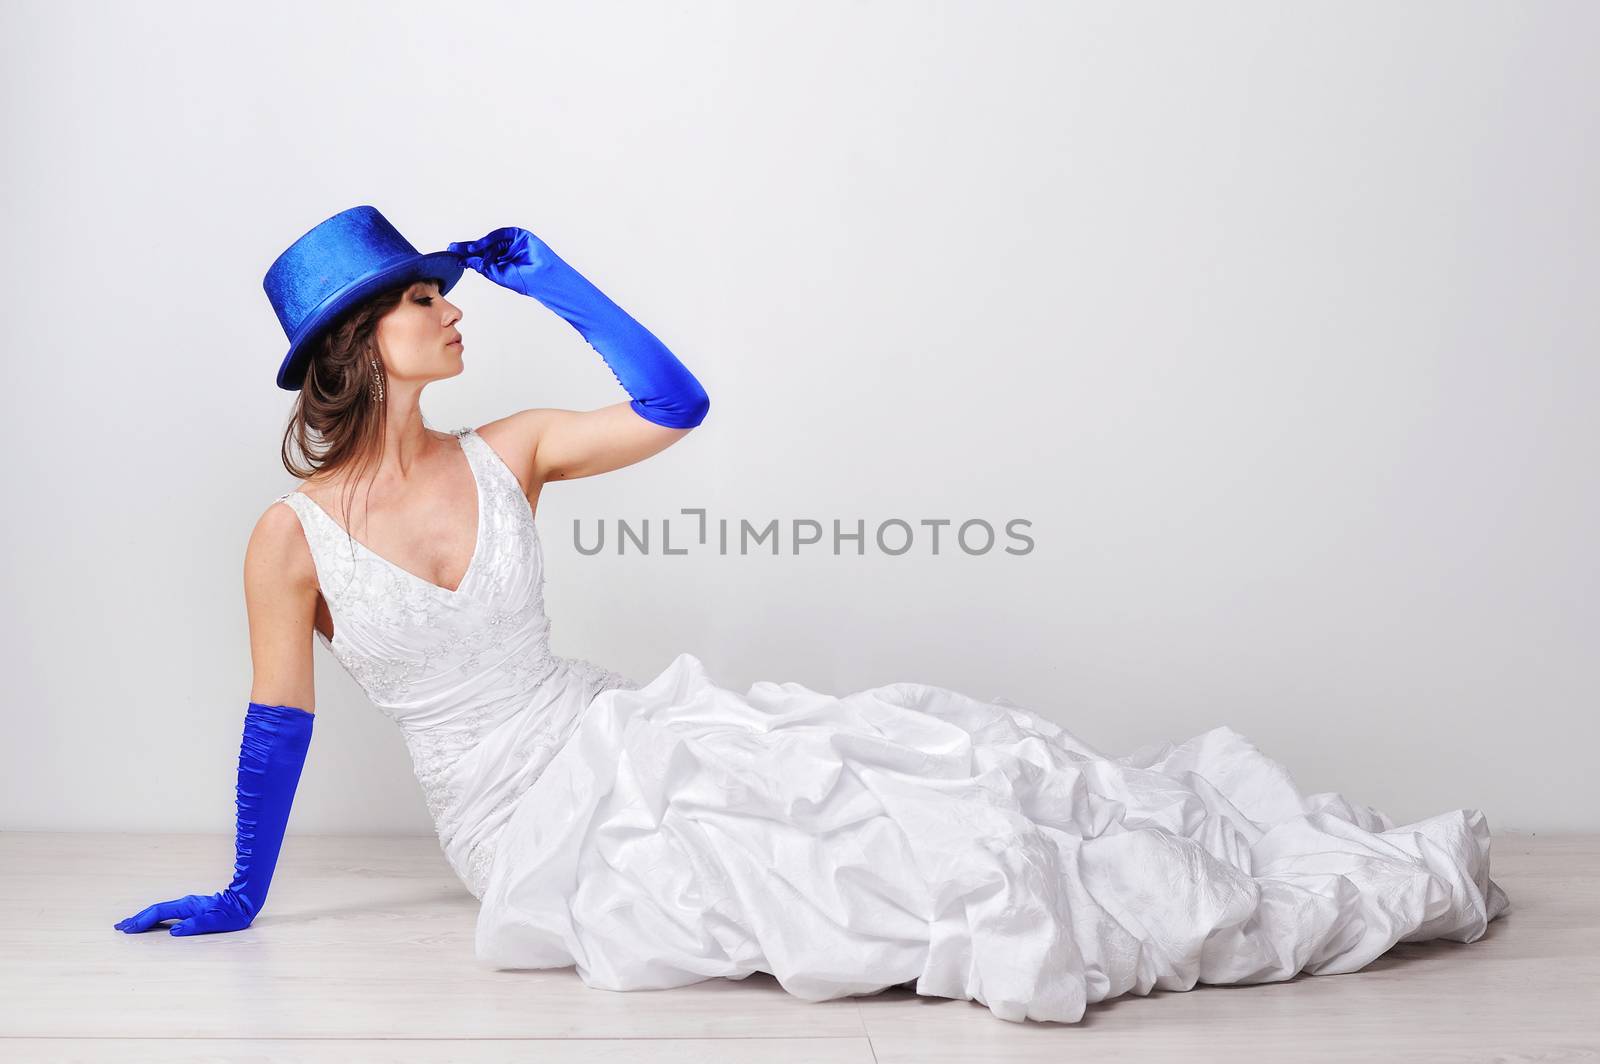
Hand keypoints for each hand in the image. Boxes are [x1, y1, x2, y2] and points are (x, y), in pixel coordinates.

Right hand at [114, 888, 254, 936]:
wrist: (244, 902)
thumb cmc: (232, 914)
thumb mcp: (216, 922)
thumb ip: (195, 926)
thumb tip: (174, 932)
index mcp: (187, 906)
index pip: (159, 913)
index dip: (143, 920)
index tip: (128, 928)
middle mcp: (184, 903)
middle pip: (155, 910)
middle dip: (137, 918)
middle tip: (119, 927)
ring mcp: (186, 905)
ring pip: (159, 911)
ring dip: (143, 918)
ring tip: (128, 925)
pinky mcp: (190, 908)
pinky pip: (166, 913)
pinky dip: (154, 918)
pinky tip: (149, 924)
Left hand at [446, 226, 558, 296]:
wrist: (542, 279)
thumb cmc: (524, 281)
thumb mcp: (496, 273)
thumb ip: (481, 265)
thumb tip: (466, 260)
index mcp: (501, 263)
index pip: (482, 257)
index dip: (467, 256)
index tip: (453, 256)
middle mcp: (506, 252)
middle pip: (484, 246)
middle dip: (468, 247)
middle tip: (452, 247)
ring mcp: (512, 243)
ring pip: (491, 241)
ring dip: (480, 246)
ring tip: (469, 251)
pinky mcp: (519, 235)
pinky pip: (501, 234)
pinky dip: (489, 239)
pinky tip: (479, 247)